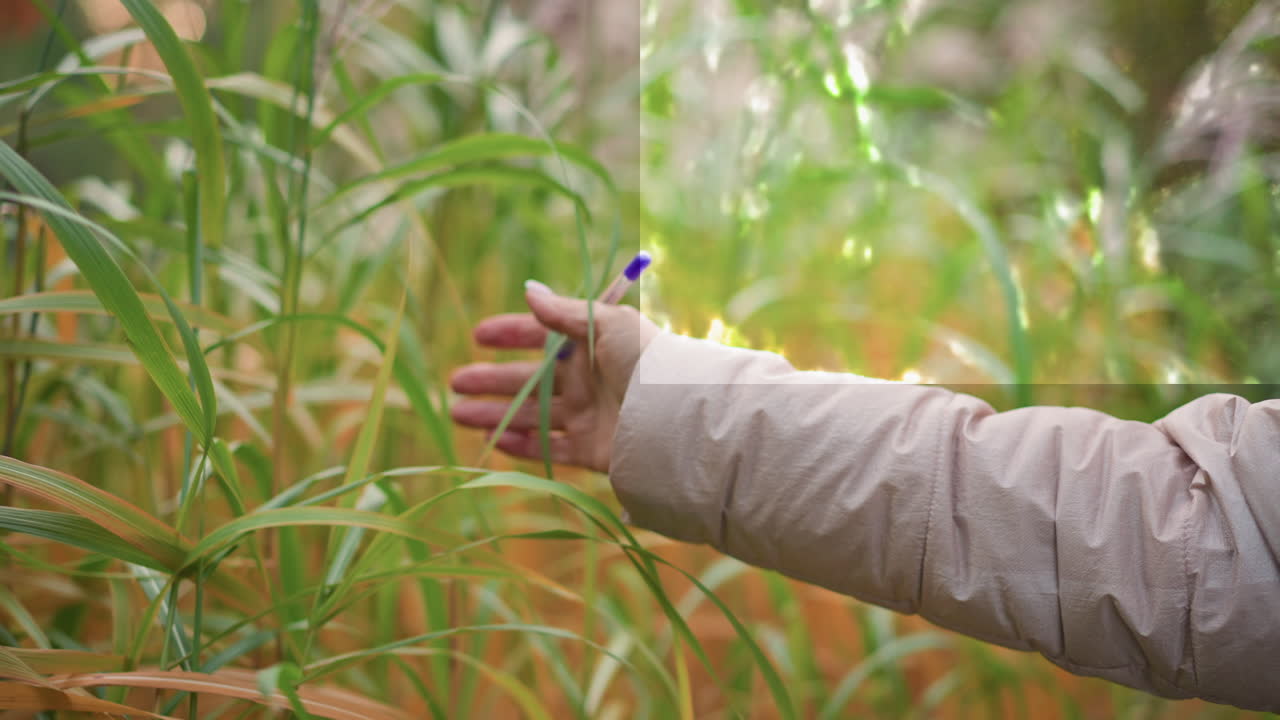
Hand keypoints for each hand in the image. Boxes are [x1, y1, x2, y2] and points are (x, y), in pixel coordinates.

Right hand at [449, 281, 660, 472]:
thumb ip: (564, 311)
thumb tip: (528, 290)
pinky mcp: (593, 450)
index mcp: (593, 346)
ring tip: (458, 414)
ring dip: (496, 413)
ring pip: (533, 415)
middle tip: (455, 382)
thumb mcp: (606, 323)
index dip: (511, 334)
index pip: (544, 337)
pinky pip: (551, 448)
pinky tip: (492, 440)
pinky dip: (522, 446)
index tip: (477, 336)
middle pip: (531, 380)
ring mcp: (589, 416)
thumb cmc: (645, 358)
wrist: (676, 413)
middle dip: (492, 380)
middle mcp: (588, 381)